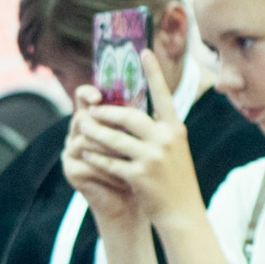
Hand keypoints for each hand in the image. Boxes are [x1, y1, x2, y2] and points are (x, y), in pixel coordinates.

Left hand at [65, 68, 202, 229]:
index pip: (163, 95)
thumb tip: (135, 111)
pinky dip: (95, 156)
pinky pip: (109, 161)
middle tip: (92, 109)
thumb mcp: (174, 149)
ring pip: (114, 138)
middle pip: (129, 116)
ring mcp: (152, 158)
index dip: (153, 73)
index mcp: (176, 129)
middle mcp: (166, 140)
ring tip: (82, 127)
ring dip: (94, 132)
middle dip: (107, 111)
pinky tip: (85, 152)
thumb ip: (159, 130)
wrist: (182, 212)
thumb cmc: (175, 179)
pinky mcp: (139, 176)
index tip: (143, 51)